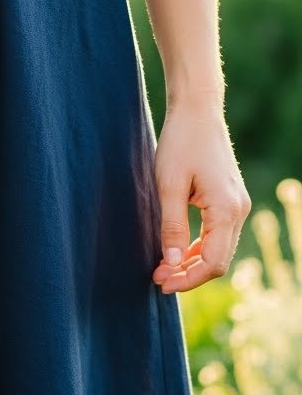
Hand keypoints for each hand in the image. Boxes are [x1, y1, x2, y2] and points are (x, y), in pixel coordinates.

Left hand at [151, 103, 250, 293]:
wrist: (197, 111)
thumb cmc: (181, 143)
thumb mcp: (168, 186)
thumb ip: (171, 226)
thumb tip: (171, 263)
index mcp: (226, 209)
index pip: (213, 262)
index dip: (188, 279)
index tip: (161, 282)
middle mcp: (238, 210)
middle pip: (218, 261)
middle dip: (188, 275)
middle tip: (157, 279)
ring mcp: (236, 205)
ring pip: (218, 250)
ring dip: (191, 264)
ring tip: (162, 269)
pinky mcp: (229, 201)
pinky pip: (216, 236)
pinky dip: (197, 248)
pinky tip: (174, 252)